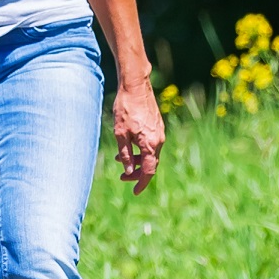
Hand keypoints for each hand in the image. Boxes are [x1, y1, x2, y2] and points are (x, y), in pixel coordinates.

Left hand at [112, 78, 163, 193]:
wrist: (136, 86)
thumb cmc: (125, 109)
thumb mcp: (120, 134)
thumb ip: (125, 154)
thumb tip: (127, 170)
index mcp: (150, 144)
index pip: (148, 171)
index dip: (141, 183)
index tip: (135, 192)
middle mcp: (159, 140)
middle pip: (150, 164)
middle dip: (136, 172)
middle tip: (122, 177)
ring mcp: (159, 132)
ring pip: (149, 154)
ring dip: (136, 160)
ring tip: (118, 159)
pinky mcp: (157, 126)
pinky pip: (150, 144)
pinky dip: (140, 149)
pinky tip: (127, 146)